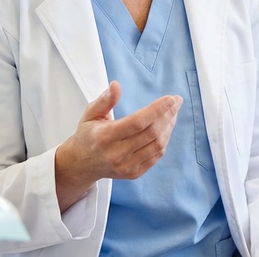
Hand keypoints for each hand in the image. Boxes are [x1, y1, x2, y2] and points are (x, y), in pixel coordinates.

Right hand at [54, 81, 181, 210]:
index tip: (171, 98)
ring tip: (172, 113)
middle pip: (151, 133)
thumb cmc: (88, 135)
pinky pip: (156, 155)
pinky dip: (164, 139)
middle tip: (176, 102)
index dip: (157, 110)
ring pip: (157, 145)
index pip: (137, 122)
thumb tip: (116, 85)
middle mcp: (117, 154)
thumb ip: (104, 100)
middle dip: (168, 115)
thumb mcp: (90, 114)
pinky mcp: (134, 173)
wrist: (82, 164)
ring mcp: (127, 166)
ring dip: (169, 127)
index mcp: (105, 137)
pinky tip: (166, 127)